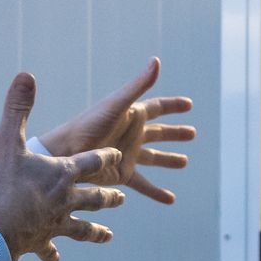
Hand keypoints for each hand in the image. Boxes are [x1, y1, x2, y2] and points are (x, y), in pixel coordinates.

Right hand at [0, 73, 126, 260]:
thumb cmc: (3, 184)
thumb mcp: (7, 140)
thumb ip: (18, 108)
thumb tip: (26, 76)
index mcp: (64, 172)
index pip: (92, 161)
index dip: (105, 157)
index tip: (117, 154)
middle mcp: (68, 199)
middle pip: (96, 197)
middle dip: (109, 196)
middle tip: (121, 196)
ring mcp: (58, 223)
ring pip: (84, 227)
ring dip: (96, 230)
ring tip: (107, 235)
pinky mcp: (44, 241)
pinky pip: (51, 249)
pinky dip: (52, 254)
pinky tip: (55, 260)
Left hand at [39, 57, 194, 204]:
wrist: (68, 153)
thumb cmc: (90, 125)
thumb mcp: (118, 104)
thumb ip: (139, 85)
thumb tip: (156, 61)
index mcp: (132, 115)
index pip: (158, 108)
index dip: (173, 105)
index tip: (189, 105)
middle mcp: (132, 134)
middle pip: (159, 133)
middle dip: (175, 133)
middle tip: (193, 134)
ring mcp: (129, 155)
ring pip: (154, 157)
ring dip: (169, 160)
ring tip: (184, 162)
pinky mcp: (123, 174)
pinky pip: (144, 184)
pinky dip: (157, 192)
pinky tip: (170, 199)